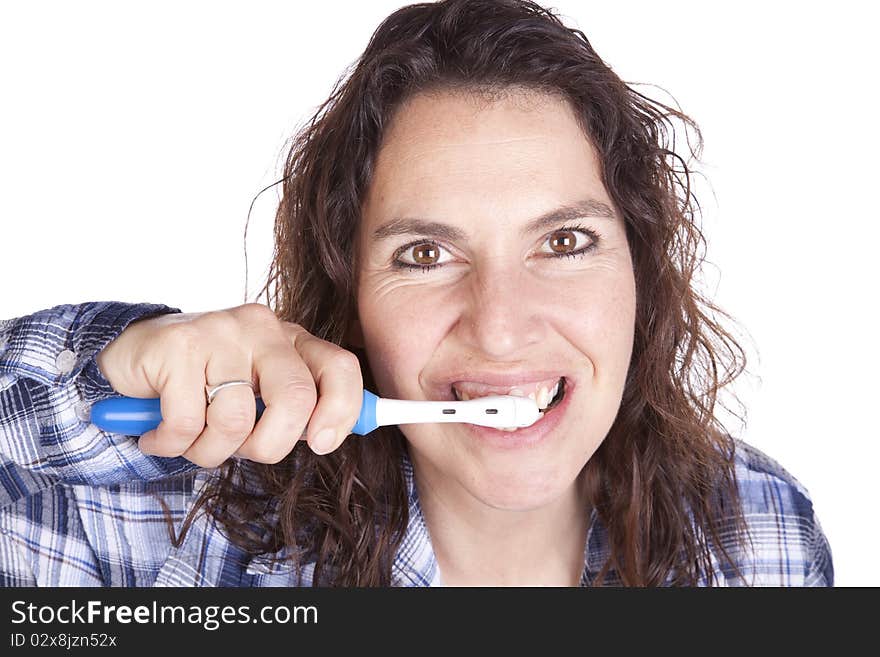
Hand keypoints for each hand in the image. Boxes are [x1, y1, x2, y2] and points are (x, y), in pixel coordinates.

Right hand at [95, 303, 362, 465]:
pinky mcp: (177, 346)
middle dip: (270, 445)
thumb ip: (295, 409)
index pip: (340, 368)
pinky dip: (170, 444)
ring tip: (191, 440)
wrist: (134, 355)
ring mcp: (220, 332)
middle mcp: (262, 328)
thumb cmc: (205, 384)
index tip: (322, 443)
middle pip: (294, 398)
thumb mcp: (258, 394)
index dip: (341, 411)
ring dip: (210, 450)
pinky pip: (186, 423)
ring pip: (236, 420)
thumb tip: (329, 437)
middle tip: (244, 452)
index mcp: (291, 339)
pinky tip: (158, 434)